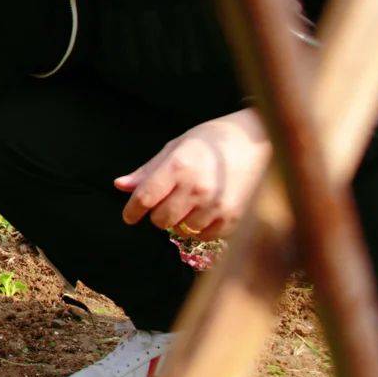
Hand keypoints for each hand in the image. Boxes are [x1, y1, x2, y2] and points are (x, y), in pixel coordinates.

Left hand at [115, 108, 270, 239]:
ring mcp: (216, 205)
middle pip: (161, 219)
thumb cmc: (211, 141)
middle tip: (166, 201)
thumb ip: (147, 171)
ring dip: (179, 220)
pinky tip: (205, 209)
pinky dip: (199, 227)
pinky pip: (203, 235)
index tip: (129, 216)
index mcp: (179, 167)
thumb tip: (119, 185)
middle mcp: (197, 188)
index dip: (132, 211)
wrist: (257, 142)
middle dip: (157, 214)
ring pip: (181, 230)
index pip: (145, 198)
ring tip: (191, 201)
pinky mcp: (233, 218)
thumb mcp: (176, 147)